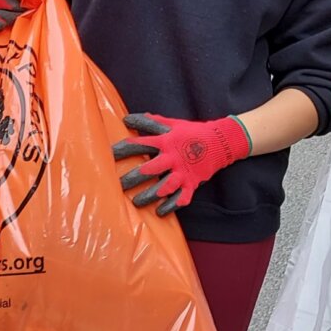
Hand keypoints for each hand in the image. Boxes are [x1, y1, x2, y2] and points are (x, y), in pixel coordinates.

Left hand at [112, 114, 251, 215]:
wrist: (221, 141)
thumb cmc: (192, 132)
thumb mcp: (172, 124)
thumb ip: (151, 123)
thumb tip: (128, 119)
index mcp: (166, 141)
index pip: (140, 144)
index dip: (123, 149)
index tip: (109, 155)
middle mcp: (173, 158)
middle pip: (149, 169)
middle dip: (132, 178)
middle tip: (118, 185)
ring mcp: (183, 172)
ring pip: (163, 187)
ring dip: (149, 195)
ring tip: (136, 202)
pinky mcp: (193, 183)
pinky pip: (181, 198)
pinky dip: (170, 206)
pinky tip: (159, 211)